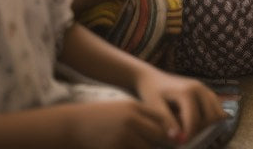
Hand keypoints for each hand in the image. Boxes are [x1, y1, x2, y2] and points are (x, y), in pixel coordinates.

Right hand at [64, 99, 183, 148]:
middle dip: (166, 143)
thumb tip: (166, 130)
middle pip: (158, 134)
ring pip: (148, 148)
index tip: (180, 138)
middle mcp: (131, 121)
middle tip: (175, 145)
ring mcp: (122, 137)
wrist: (72, 126)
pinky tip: (136, 147)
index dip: (171, 130)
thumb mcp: (122, 109)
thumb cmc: (100, 118)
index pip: (161, 118)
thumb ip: (142, 116)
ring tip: (152, 146)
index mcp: (134, 108)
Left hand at [134, 66, 226, 144]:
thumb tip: (178, 139)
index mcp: (187, 92)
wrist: (151, 78)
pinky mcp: (204, 89)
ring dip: (207, 124)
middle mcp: (199, 87)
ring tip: (191, 130)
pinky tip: (195, 123)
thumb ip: (168, 123)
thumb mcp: (156, 108)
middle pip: (210, 116)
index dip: (189, 135)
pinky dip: (210, 117)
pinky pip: (215, 106)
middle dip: (200, 130)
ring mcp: (203, 87)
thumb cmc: (151, 93)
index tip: (180, 144)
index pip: (195, 120)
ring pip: (217, 111)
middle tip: (186, 137)